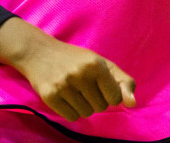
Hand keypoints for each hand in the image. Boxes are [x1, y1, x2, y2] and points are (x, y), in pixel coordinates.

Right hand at [0, 18, 136, 121]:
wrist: (37, 51)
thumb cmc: (74, 58)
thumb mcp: (101, 63)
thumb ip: (122, 81)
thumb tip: (132, 104)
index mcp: (96, 64)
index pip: (115, 98)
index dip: (108, 94)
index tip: (97, 83)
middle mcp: (80, 74)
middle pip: (101, 107)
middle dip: (94, 99)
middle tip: (81, 84)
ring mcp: (63, 85)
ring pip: (86, 113)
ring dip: (82, 105)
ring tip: (71, 89)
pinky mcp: (50, 96)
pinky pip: (72, 117)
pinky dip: (70, 110)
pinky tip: (62, 95)